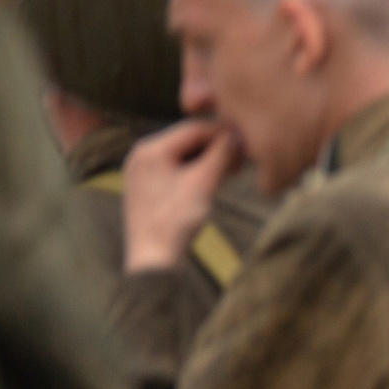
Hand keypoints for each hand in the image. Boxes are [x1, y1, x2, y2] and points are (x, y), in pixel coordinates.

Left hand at [122, 119, 240, 272]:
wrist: (154, 258)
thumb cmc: (176, 220)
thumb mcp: (204, 183)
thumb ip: (221, 154)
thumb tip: (237, 134)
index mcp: (149, 149)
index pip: (194, 129)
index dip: (224, 134)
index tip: (247, 144)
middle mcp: (140, 154)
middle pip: (187, 141)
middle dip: (215, 149)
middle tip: (241, 162)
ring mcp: (140, 171)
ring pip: (182, 155)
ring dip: (207, 161)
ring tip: (231, 173)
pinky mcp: (145, 186)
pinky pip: (174, 169)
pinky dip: (195, 172)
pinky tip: (212, 182)